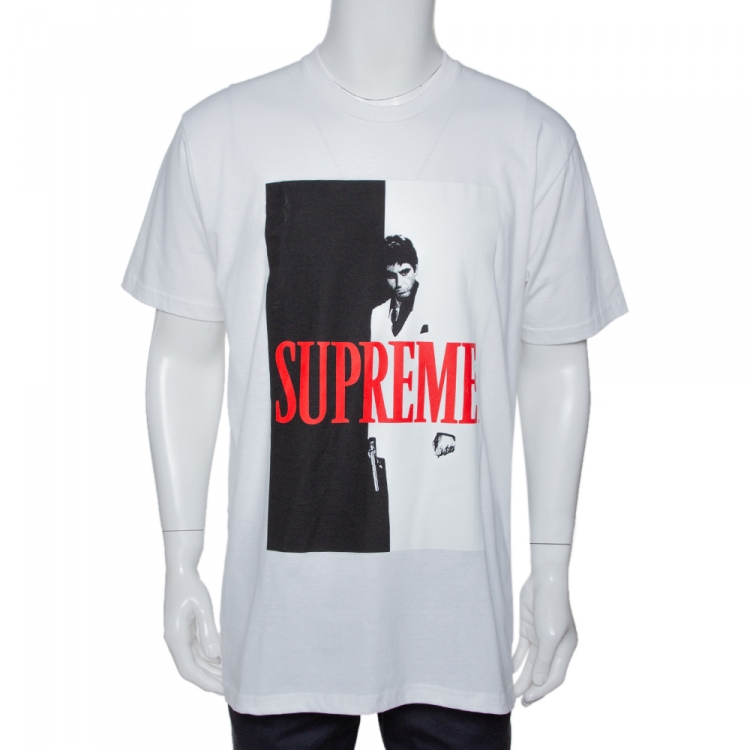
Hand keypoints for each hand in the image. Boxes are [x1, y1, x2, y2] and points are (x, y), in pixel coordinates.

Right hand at [164, 570, 223, 693]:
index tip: (221, 690)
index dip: (205, 682)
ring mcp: (179, 636)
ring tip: (230, 677)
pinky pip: (197, 650)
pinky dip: (209, 658)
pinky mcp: (185, 631)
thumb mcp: (202, 607)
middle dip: (210, 680)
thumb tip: (214, 656)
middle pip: (192, 668)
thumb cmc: (191, 586)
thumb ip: (207, 631)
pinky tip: (223, 661)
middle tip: (230, 688)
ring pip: (195, 661)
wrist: (181, 571)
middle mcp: (174, 640)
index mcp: (175, 638)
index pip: (188, 669)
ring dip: (211, 670)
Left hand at [512, 571, 577, 705]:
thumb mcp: (549, 635)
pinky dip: (517, 660)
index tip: (527, 699)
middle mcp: (555, 646)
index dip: (541, 690)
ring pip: (532, 663)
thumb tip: (539, 681)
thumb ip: (544, 659)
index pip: (554, 676)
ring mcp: (541, 637)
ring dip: (523, 678)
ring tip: (512, 692)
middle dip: (532, 688)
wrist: (544, 580)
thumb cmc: (551, 606)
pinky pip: (523, 649)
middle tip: (520, 704)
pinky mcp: (529, 628)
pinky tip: (508, 670)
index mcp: (566, 649)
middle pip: (543, 672)